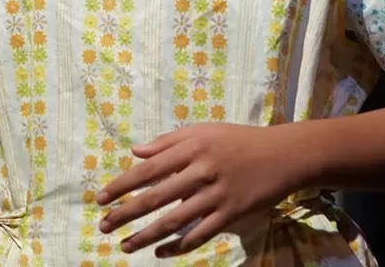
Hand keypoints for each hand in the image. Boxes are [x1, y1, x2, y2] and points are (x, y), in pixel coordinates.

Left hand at [94, 123, 300, 257]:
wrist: (284, 155)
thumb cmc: (239, 140)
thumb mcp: (204, 131)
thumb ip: (169, 141)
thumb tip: (136, 151)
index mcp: (192, 148)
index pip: (148, 170)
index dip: (122, 185)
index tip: (100, 198)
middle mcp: (202, 171)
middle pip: (155, 197)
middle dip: (125, 213)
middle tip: (103, 226)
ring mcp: (217, 195)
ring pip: (174, 221)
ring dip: (145, 236)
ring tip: (125, 245)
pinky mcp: (231, 215)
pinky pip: (199, 235)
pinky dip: (178, 246)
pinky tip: (160, 253)